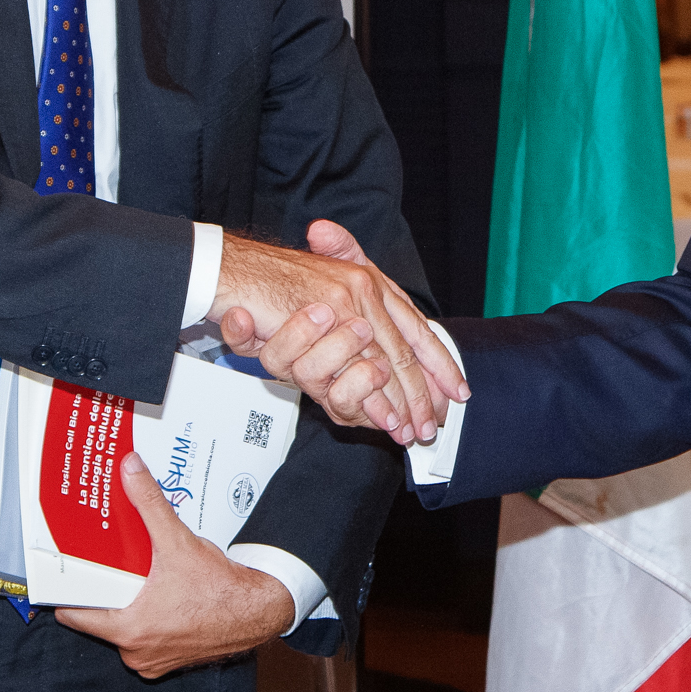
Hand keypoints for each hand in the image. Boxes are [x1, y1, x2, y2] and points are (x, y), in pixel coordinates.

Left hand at [56, 450, 295, 678]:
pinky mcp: (172, 661)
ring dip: (129, 607)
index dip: (68, 593)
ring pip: (126, 630)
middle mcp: (137, 652)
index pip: (76, 616)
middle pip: (102, 620)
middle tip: (106, 566)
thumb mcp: (179, 542)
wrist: (260, 611)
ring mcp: (155, 660)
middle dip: (105, 594)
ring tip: (134, 577)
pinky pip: (148, 639)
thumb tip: (130, 471)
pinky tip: (161, 595)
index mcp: (129, 629)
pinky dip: (150, 620)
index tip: (63, 575)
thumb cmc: (220, 589)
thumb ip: (150, 505)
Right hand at [214, 222, 466, 443]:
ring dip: (399, 400)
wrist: (232, 269)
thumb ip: (345, 263)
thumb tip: (380, 298)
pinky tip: (385, 419)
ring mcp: (343, 311)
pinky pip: (354, 370)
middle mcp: (361, 292)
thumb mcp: (320, 272)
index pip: (414, 325)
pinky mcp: (320, 331)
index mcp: (368, 281)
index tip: (458, 390)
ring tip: (413, 427)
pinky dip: (371, 398)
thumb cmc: (275, 276)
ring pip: (383, 364)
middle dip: (423, 392)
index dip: (438, 359)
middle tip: (435, 423)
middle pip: (404, 349)